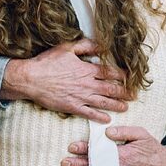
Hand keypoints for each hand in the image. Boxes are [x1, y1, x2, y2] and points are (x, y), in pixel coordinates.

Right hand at [0, 39, 130, 123]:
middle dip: (124, 92)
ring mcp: (80, 97)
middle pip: (110, 89)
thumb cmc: (47, 62)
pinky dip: (99, 117)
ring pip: (103, 102)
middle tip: (134, 95)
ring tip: (126, 107)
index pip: (109, 72)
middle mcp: (87, 84)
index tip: (130, 77)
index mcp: (86, 69)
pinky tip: (107, 119)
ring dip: (116, 105)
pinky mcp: (72, 107)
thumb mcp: (67, 48)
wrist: (31, 79)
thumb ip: (86, 46)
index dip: (122, 75)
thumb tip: (101, 45)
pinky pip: (89, 114)